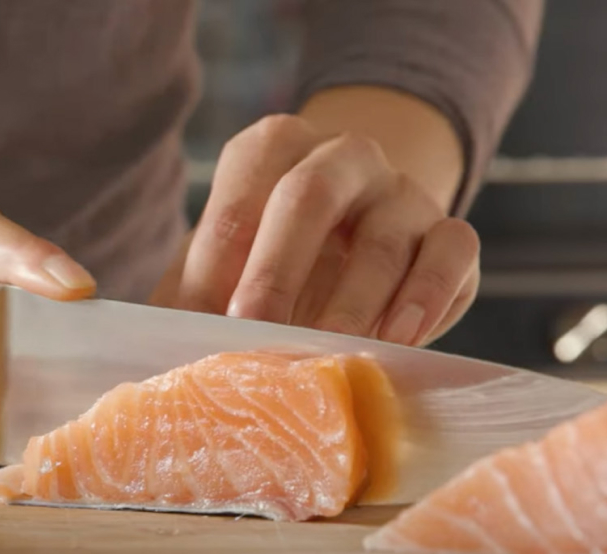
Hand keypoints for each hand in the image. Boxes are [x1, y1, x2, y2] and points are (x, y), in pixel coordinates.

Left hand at [150, 114, 479, 346]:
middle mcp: (341, 156)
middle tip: (256, 330)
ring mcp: (399, 190)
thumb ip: (191, 293)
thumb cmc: (273, 255)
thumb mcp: (225, 264)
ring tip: (329, 351)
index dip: (222, 254)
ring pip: (384, 233)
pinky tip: (400, 337)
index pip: (244, 185)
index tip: (206, 319)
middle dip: (277, 268)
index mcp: (274, 149)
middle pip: (309, 195)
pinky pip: (453, 249)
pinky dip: (429, 295)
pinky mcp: (448, 228)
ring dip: (353, 301)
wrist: (354, 235)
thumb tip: (153, 344)